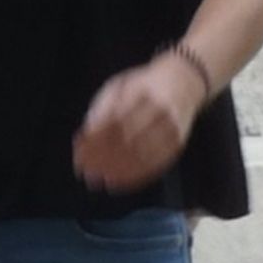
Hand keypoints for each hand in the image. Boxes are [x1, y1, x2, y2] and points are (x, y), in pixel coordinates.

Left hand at [72, 52, 209, 192]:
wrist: (183, 81)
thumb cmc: (142, 85)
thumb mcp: (119, 85)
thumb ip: (102, 107)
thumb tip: (87, 133)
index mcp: (140, 93)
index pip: (112, 122)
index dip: (94, 142)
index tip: (79, 156)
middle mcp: (159, 111)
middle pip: (127, 141)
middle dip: (104, 160)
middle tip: (85, 172)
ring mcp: (171, 128)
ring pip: (141, 156)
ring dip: (118, 171)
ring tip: (99, 180)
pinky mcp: (178, 142)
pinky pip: (155, 164)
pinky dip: (135, 176)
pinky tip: (119, 181)